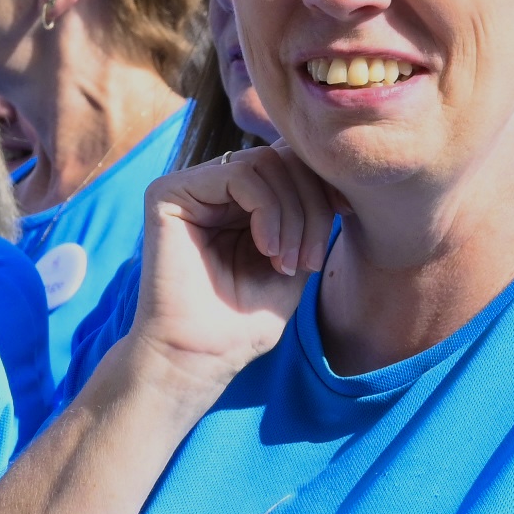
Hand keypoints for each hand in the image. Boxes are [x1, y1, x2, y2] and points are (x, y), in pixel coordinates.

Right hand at [128, 147, 337, 385]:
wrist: (200, 356)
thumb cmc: (246, 320)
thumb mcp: (296, 260)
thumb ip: (310, 214)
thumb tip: (335, 173)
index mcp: (241, 200)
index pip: (292, 160)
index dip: (324, 185)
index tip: (345, 219)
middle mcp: (214, 186)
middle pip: (283, 157)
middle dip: (311, 205)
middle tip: (310, 260)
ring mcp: (190, 186)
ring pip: (265, 162)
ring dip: (291, 213)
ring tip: (286, 261)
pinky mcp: (168, 193)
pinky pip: (239, 174)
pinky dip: (266, 210)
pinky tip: (267, 249)